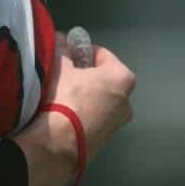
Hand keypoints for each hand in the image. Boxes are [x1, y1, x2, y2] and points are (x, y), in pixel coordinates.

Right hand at [15, 33, 135, 185]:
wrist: (57, 145)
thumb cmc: (63, 98)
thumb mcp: (59, 65)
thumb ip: (62, 48)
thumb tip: (62, 40)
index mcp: (122, 79)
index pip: (101, 54)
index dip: (82, 53)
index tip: (67, 57)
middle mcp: (127, 102)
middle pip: (103, 80)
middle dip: (86, 77)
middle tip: (63, 78)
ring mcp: (117, 126)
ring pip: (99, 102)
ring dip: (85, 98)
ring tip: (61, 99)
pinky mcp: (105, 143)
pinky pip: (93, 120)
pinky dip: (83, 116)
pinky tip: (64, 118)